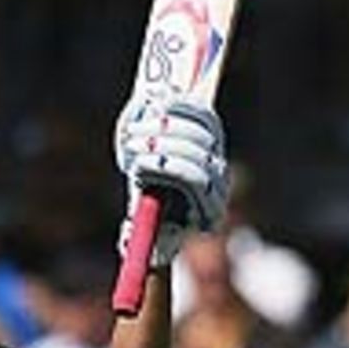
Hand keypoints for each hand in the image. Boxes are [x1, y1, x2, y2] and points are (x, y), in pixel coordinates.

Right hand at [115, 96, 227, 259]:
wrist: (170, 208)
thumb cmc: (152, 225)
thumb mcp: (141, 236)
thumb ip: (132, 239)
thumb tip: (128, 235)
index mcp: (208, 213)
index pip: (196, 179)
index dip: (168, 166)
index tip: (138, 164)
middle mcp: (220, 184)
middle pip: (197, 151)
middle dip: (161, 143)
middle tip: (131, 142)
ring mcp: (219, 157)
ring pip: (198, 130)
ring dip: (163, 125)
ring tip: (133, 130)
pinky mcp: (214, 134)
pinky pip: (201, 114)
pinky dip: (177, 108)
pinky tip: (155, 108)